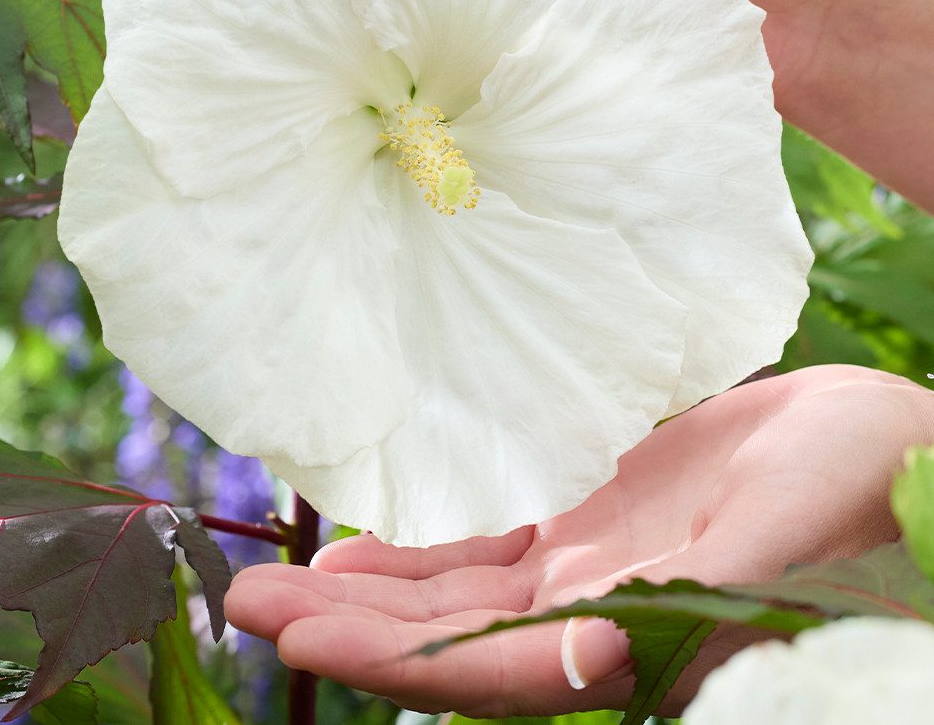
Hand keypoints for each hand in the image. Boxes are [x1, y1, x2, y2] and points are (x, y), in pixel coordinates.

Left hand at [225, 366, 932, 717]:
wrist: (878, 450)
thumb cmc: (852, 499)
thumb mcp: (771, 548)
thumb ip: (681, 607)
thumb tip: (590, 662)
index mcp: (631, 640)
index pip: (485, 668)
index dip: (389, 660)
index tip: (298, 635)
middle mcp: (593, 618)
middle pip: (446, 637)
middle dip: (346, 626)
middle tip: (247, 600)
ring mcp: (587, 567)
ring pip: (457, 591)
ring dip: (372, 587)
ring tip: (284, 578)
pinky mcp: (593, 517)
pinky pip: (491, 538)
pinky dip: (427, 544)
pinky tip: (368, 539)